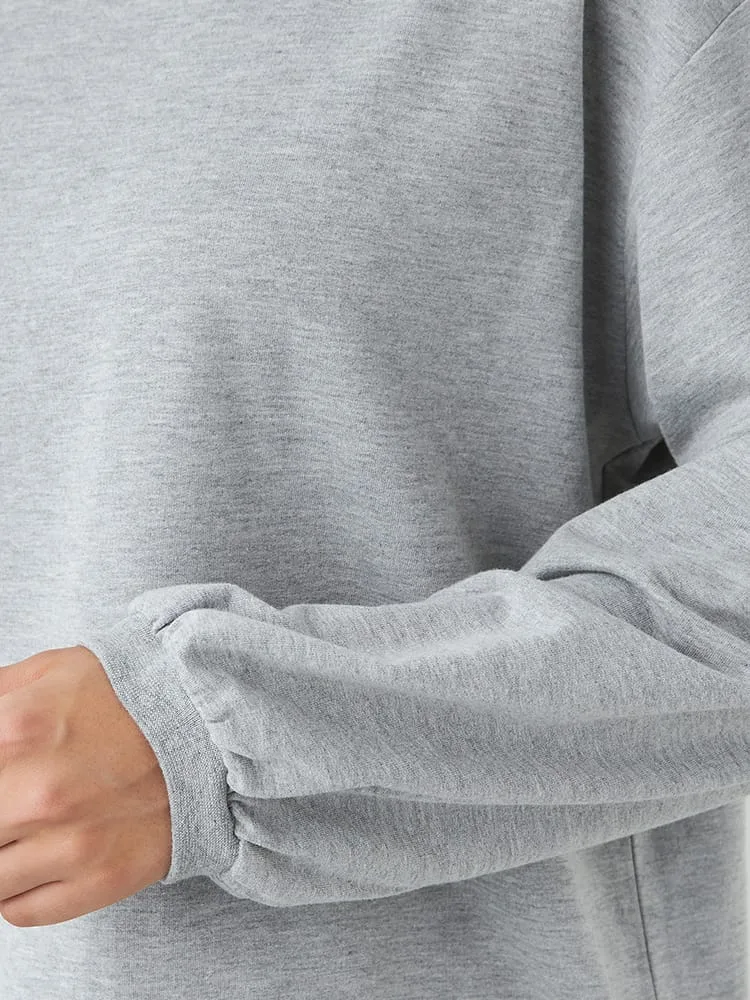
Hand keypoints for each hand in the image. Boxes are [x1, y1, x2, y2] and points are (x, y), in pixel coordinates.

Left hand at [0, 646, 171, 926]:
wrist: (212, 727)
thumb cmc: (131, 695)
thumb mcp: (53, 670)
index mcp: (16, 730)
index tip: (0, 777)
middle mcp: (39, 793)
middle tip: (14, 801)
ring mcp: (71, 842)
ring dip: (1, 853)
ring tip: (22, 829)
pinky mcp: (100, 880)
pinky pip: (20, 910)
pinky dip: (16, 890)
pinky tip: (40, 855)